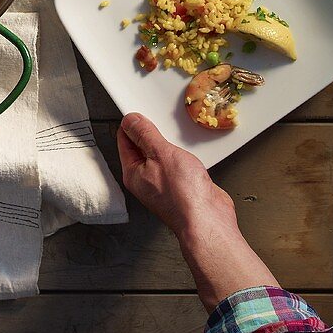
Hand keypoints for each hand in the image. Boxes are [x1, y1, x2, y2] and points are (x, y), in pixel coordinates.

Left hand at [118, 113, 276, 311]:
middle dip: (151, 132)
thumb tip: (131, 121)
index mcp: (133, 172)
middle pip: (142, 146)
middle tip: (160, 121)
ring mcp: (163, 184)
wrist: (208, 220)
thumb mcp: (160, 154)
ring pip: (161, 155)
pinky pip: (176, 163)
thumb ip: (145, 135)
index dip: (132, 123)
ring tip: (176, 137)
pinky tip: (189, 152)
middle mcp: (146, 180)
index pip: (124, 140)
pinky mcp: (181, 186)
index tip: (141, 111)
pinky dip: (182, 155)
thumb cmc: (183, 195)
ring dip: (169, 144)